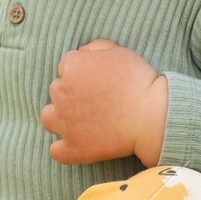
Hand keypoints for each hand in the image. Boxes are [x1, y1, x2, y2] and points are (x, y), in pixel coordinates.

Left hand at [40, 39, 168, 164]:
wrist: (152, 115)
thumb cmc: (140, 81)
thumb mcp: (120, 52)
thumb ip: (96, 47)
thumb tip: (81, 52)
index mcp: (72, 67)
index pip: (66, 67)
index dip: (82, 73)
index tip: (98, 82)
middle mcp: (62, 93)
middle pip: (57, 91)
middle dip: (72, 94)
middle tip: (95, 100)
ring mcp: (65, 123)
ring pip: (48, 118)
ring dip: (59, 118)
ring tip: (80, 121)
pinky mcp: (74, 148)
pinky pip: (56, 151)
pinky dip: (64, 149)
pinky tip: (77, 145)